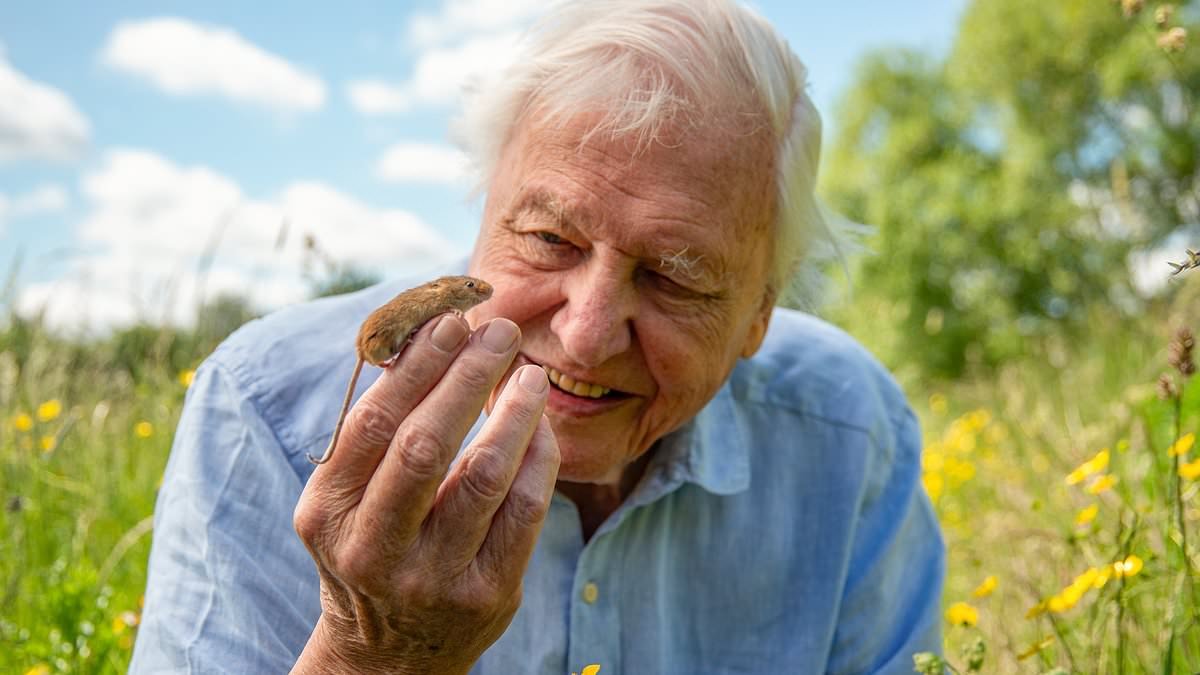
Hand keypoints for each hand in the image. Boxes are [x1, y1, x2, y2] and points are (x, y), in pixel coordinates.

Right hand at [292, 315, 559, 673]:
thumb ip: (375, 432)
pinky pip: (524, 510)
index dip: (416, 366)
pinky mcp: (487, 594)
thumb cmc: (372, 545)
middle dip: (466, 377)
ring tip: (529, 373)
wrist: (388, 653)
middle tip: (499, 332)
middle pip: (424, 445)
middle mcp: (372, 549)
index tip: (450, 320)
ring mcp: (432, 577)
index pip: (372, 424)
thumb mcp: (347, 498)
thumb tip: (428, 336)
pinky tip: (540, 425)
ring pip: (483, 476)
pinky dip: (538, 456)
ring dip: (513, 413)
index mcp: (326, 513)